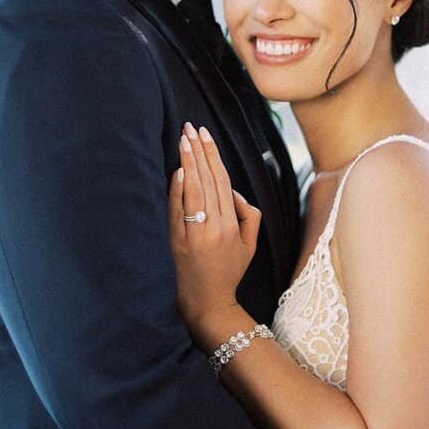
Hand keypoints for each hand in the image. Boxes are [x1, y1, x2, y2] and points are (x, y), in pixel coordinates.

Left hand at [168, 123, 260, 343]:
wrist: (209, 301)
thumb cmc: (230, 270)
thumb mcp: (251, 244)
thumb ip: (249, 214)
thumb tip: (233, 192)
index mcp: (232, 224)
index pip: (222, 180)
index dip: (214, 155)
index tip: (206, 134)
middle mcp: (214, 226)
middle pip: (206, 180)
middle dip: (198, 151)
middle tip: (190, 128)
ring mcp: (195, 233)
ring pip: (192, 190)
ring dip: (187, 162)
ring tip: (182, 140)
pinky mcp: (178, 240)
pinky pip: (178, 209)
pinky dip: (177, 188)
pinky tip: (177, 169)